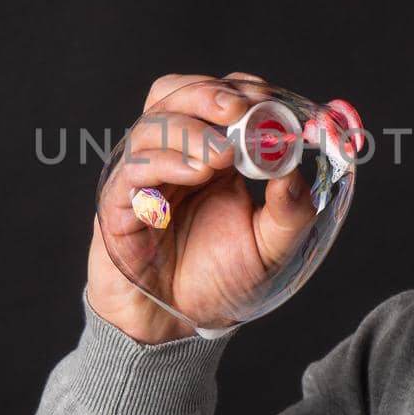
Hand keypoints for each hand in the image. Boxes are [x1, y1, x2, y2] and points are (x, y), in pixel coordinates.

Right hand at [86, 72, 317, 344]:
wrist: (176, 323)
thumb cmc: (219, 279)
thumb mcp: (271, 246)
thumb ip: (290, 209)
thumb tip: (296, 165)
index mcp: (213, 151)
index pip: (219, 97)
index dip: (241, 91)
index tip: (269, 104)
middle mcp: (175, 153)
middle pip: (178, 94)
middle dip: (209, 95)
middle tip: (239, 111)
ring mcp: (143, 173)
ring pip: (152, 124)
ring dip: (190, 130)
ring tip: (221, 156)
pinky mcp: (118, 201)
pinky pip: (132, 169)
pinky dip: (165, 162)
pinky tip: (195, 174)